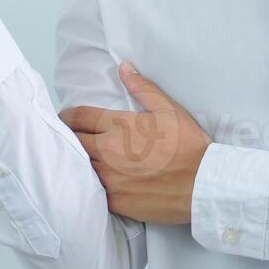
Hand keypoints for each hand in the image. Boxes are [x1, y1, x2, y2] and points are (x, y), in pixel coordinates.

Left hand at [60, 63, 212, 224]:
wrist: (202, 184)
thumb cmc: (188, 145)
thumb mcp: (168, 110)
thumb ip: (143, 88)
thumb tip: (124, 68)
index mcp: (119, 125)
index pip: (78, 117)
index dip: (67, 117)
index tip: (66, 120)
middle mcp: (108, 150)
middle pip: (72, 142)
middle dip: (68, 139)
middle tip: (71, 140)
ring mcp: (109, 177)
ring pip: (79, 167)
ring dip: (78, 162)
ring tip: (82, 161)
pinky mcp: (114, 200)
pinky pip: (92, 192)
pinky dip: (92, 186)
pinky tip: (98, 184)